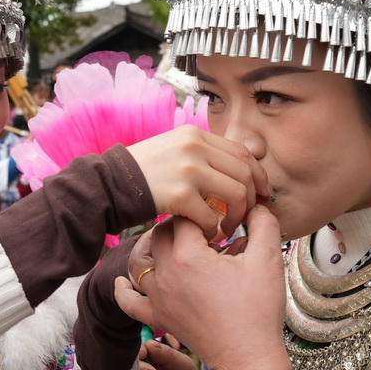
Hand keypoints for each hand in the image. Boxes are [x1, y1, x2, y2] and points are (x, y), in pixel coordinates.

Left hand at [116, 206, 291, 369]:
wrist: (247, 357)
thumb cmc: (258, 310)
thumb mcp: (269, 260)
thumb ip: (263, 224)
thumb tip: (256, 205)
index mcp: (188, 256)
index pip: (185, 216)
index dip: (203, 213)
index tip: (220, 221)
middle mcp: (165, 274)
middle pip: (159, 233)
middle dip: (180, 226)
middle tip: (204, 233)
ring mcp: (157, 297)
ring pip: (138, 260)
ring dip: (152, 248)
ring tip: (175, 247)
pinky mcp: (156, 317)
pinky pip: (127, 300)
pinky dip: (124, 288)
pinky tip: (128, 280)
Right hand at [127, 125, 267, 238]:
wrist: (109, 184)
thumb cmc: (143, 173)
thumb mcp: (174, 150)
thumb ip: (202, 155)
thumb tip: (237, 171)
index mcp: (196, 135)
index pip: (242, 152)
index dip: (258, 175)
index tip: (261, 193)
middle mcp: (195, 147)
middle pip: (245, 172)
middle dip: (252, 198)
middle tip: (248, 216)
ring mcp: (188, 169)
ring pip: (236, 193)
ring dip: (237, 216)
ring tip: (228, 228)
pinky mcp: (180, 194)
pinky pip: (212, 216)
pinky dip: (214, 230)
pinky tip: (208, 235)